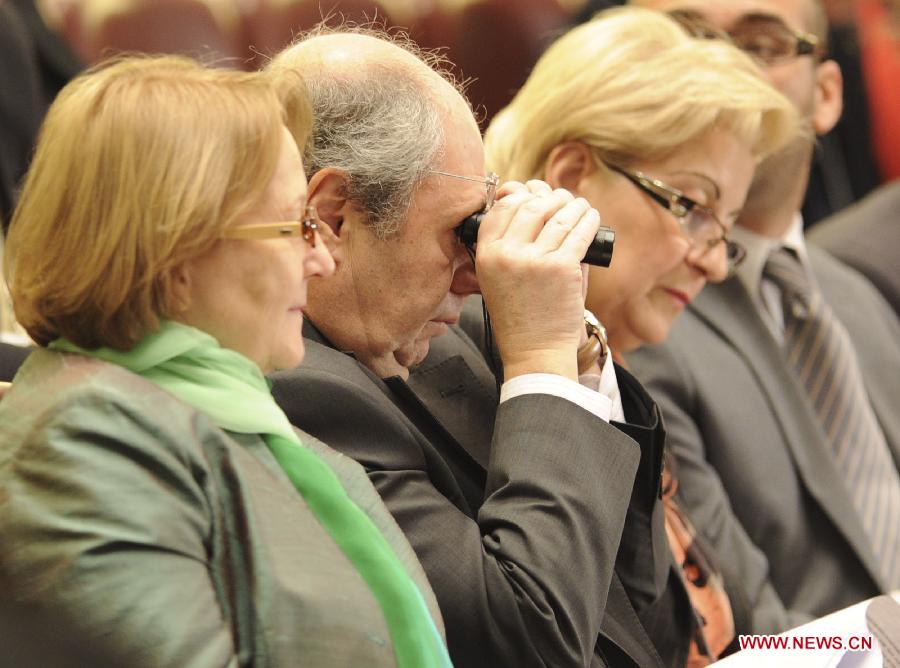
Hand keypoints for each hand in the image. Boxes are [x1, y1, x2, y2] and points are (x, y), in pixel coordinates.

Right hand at [474, 180, 600, 380]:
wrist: (535, 350)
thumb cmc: (522, 315)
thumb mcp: (499, 279)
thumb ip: (511, 244)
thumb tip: (536, 201)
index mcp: (486, 255)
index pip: (501, 208)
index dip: (519, 195)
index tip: (533, 195)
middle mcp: (507, 254)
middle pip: (530, 205)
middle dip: (550, 197)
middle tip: (562, 200)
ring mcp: (534, 260)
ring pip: (558, 214)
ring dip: (573, 205)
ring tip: (580, 207)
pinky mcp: (561, 267)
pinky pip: (578, 231)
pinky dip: (588, 220)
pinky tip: (591, 217)